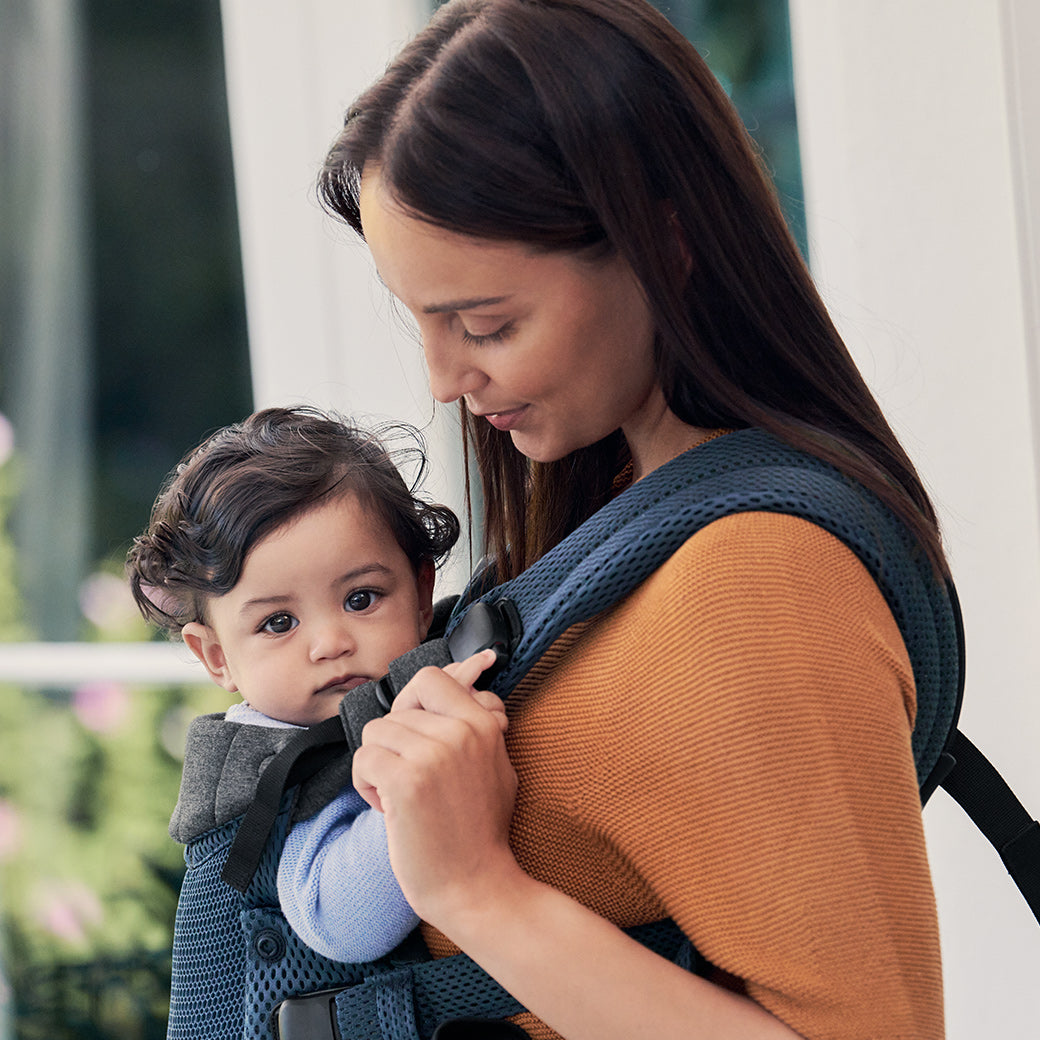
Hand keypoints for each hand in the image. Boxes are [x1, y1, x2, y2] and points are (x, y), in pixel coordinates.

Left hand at [352, 648, 519, 923]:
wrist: (477, 886)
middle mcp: (460, 731)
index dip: (411, 701)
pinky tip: (390, 808)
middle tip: (406, 773)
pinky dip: (366, 785)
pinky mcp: (406, 781)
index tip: (412, 729)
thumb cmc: (481, 830)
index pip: (431, 678)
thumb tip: (472, 679)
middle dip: (393, 740)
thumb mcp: (497, 764)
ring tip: (402, 797)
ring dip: (379, 766)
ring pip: (376, 733)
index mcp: (483, 723)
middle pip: (396, 709)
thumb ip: (482, 721)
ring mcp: (433, 754)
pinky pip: (364, 759)